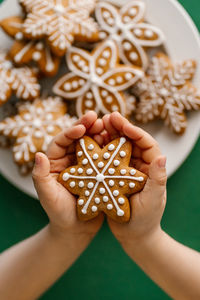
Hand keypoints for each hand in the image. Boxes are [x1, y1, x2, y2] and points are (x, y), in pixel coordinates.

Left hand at [32, 112, 103, 242]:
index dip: (70, 132)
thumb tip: (38, 154)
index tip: (82, 127)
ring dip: (100, 134)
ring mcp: (84, 165)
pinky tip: (118, 142)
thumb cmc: (59, 213)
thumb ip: (40, 176)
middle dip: (87, 126)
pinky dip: (109, 148)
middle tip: (99, 118)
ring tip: (111, 127)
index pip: (61, 142)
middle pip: (77, 138)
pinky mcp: (97, 171)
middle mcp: (69, 160)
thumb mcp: (48, 196)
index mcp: (55, 163)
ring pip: (92, 144)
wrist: (76, 229)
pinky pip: (103, 156)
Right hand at [102, 112, 166, 251]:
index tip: (121, 123)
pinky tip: (90, 142)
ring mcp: (126, 169)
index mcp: (152, 168)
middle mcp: (140, 165)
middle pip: (131, 141)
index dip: (135, 131)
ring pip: (118, 147)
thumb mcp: (153, 200)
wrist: (133, 235)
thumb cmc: (146, 220)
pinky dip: (100, 149)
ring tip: (97, 125)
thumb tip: (163, 157)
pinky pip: (107, 158)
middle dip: (120, 127)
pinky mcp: (114, 175)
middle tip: (107, 117)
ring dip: (108, 135)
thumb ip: (158, 179)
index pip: (147, 144)